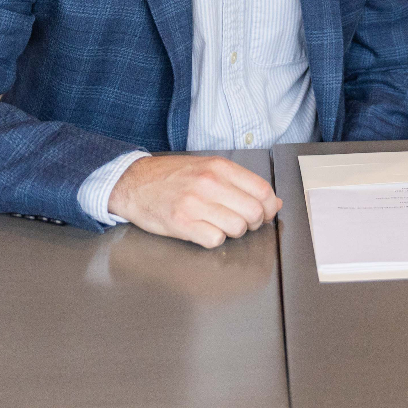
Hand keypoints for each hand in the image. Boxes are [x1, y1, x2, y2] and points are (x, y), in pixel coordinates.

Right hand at [107, 154, 282, 246]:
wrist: (134, 182)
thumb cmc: (171, 176)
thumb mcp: (208, 168)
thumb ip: (240, 182)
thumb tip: (274, 201)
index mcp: (219, 167)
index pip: (262, 190)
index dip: (269, 207)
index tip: (266, 213)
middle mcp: (209, 183)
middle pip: (253, 212)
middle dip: (253, 223)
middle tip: (243, 222)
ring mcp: (195, 204)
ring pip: (237, 228)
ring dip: (233, 232)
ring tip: (220, 225)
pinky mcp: (182, 223)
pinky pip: (215, 240)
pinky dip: (214, 239)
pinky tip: (204, 230)